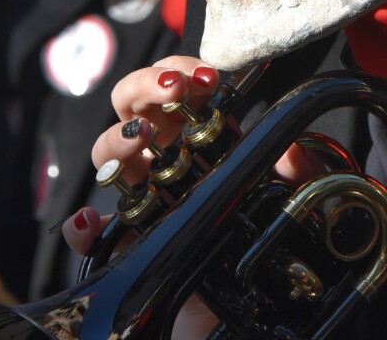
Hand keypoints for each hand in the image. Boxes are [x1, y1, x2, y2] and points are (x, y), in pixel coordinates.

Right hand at [61, 56, 322, 337]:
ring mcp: (148, 201)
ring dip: (117, 138)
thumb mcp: (302, 200)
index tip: (204, 76)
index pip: (181, 90)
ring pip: (110, 154)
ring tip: (140, 141)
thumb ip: (303, 172)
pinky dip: (83, 225)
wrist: (265, 318)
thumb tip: (290, 148)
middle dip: (146, 86)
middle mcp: (171, 161)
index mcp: (207, 139)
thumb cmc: (281, 247)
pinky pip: (93, 235)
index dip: (184, 72)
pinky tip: (92, 220)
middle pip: (136, 106)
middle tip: (171, 92)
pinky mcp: (132, 248)